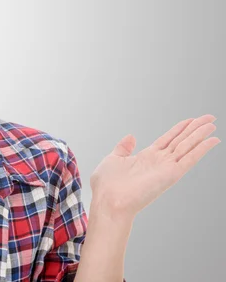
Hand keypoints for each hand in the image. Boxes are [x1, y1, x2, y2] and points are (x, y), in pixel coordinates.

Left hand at [89, 114, 219, 220]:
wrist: (108, 201)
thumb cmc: (106, 186)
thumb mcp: (113, 159)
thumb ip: (123, 148)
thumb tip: (131, 137)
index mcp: (145, 157)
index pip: (167, 139)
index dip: (180, 129)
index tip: (191, 120)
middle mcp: (158, 162)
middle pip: (181, 140)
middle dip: (195, 128)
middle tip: (209, 117)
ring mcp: (166, 168)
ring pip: (187, 146)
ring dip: (200, 134)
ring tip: (212, 123)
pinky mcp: (171, 174)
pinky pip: (190, 158)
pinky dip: (202, 149)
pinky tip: (213, 140)